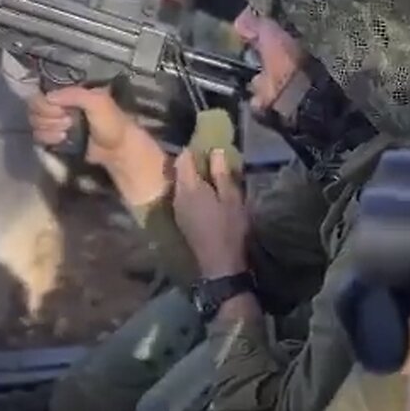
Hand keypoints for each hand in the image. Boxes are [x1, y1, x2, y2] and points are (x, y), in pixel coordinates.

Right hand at [28, 86, 132, 162]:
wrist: (116, 150)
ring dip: (50, 129)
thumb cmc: (111, 122)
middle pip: (35, 108)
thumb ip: (75, 94)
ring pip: (35, 122)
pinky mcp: (55, 137)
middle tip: (68, 122)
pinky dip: (48, 138)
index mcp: (70, 92)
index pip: (41, 93)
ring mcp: (56, 121)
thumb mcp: (98, 101)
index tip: (61, 111)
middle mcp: (60, 104)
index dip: (46, 104)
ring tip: (67, 132)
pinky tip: (62, 140)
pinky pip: (39, 136)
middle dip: (49, 118)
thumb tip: (48, 97)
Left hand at [173, 149, 248, 277]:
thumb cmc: (230, 228)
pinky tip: (207, 195)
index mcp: (189, 187)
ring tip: (212, 176)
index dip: (195, 149)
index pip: (183, 158)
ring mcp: (177, 209)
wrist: (220, 265)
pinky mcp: (181, 220)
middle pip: (180, 171)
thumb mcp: (232, 198)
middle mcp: (177, 196)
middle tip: (213, 160)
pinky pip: (183, 197)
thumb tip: (215, 151)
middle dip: (194, 163)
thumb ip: (222, 174)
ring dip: (193, 178)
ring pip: (181, 185)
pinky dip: (192, 191)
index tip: (208, 145)